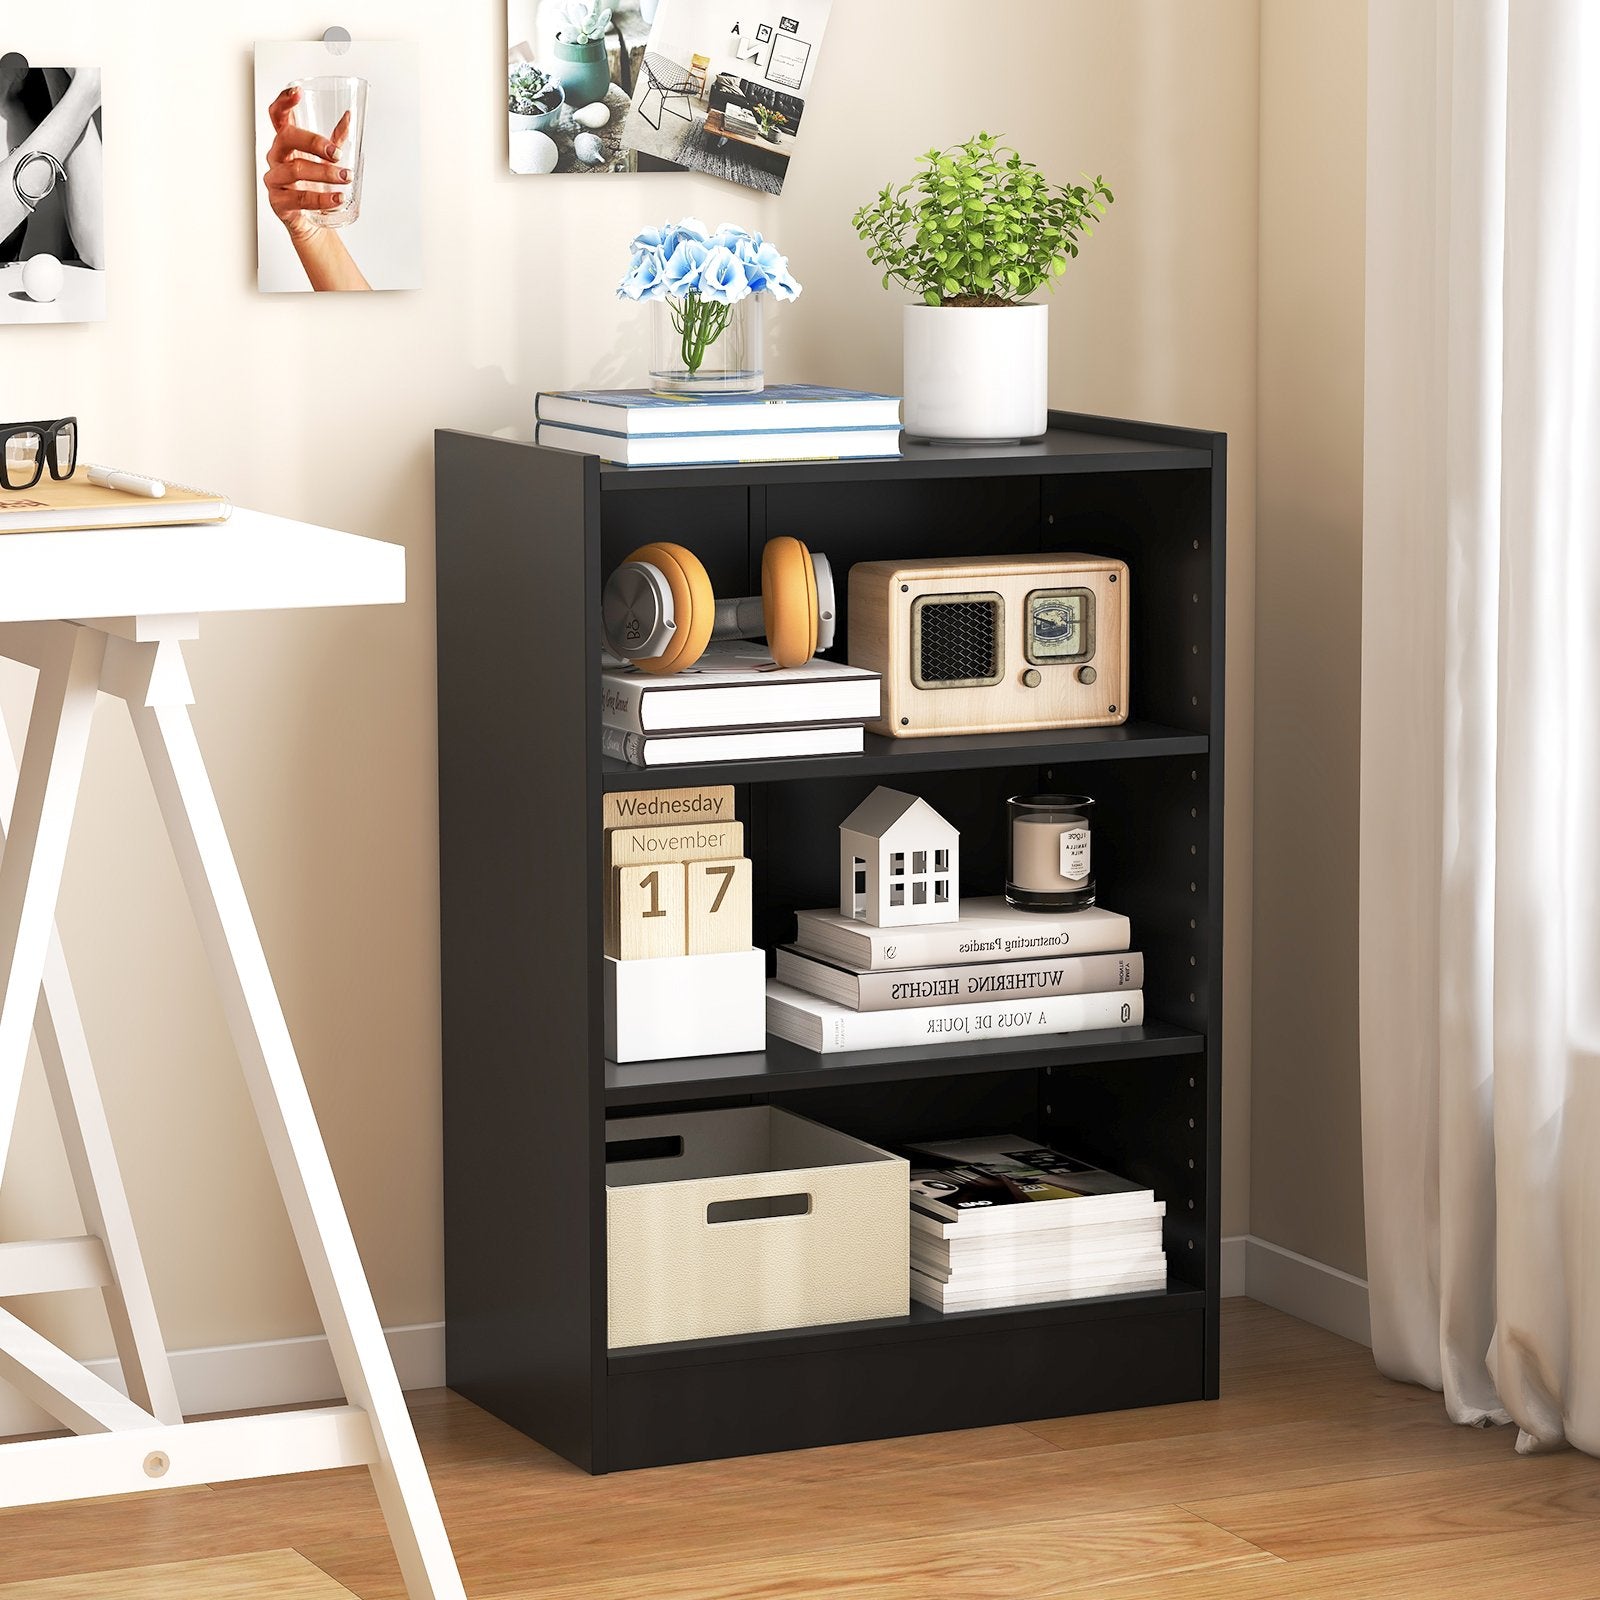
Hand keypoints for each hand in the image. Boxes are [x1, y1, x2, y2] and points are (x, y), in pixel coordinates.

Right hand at [263, 87, 351, 240]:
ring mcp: (274, 178)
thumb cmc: (314, 185)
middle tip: (337, 153)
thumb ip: (335, 139)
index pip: (277, 115)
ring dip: (324, 173)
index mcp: (285, 142)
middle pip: (287, 138)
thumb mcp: (325, 160)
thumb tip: (349, 116)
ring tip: (346, 178)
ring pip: (295, 169)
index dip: (284, 101)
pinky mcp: (279, 202)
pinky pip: (300, 198)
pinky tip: (338, 198)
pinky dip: (322, 198)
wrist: (311, 221)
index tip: (297, 92)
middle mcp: (276, 157)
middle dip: (314, 143)